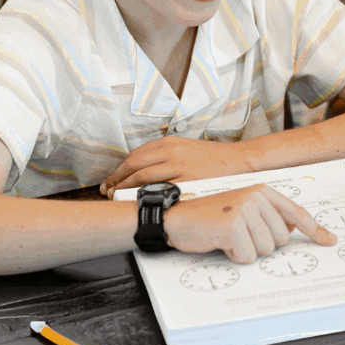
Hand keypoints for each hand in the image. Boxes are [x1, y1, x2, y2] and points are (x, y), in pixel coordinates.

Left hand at [100, 137, 247, 195]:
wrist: (237, 161)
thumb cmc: (212, 158)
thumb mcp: (186, 148)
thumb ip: (165, 155)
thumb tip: (142, 169)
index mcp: (170, 142)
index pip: (136, 155)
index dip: (120, 169)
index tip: (112, 180)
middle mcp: (172, 151)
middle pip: (134, 164)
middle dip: (117, 179)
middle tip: (108, 190)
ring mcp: (179, 166)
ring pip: (142, 176)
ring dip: (125, 188)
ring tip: (117, 197)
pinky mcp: (186, 180)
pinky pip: (159, 188)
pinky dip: (144, 195)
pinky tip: (138, 201)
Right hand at [164, 185, 336, 263]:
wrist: (177, 216)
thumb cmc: (210, 217)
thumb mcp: (242, 209)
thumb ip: (267, 216)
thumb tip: (291, 230)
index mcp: (263, 191)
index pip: (296, 212)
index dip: (315, 230)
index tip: (330, 241)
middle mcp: (257, 196)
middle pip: (282, 239)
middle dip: (262, 244)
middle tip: (239, 235)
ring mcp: (245, 209)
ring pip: (266, 249)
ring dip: (247, 250)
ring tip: (228, 237)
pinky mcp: (233, 226)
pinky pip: (247, 257)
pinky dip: (234, 256)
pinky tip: (221, 242)